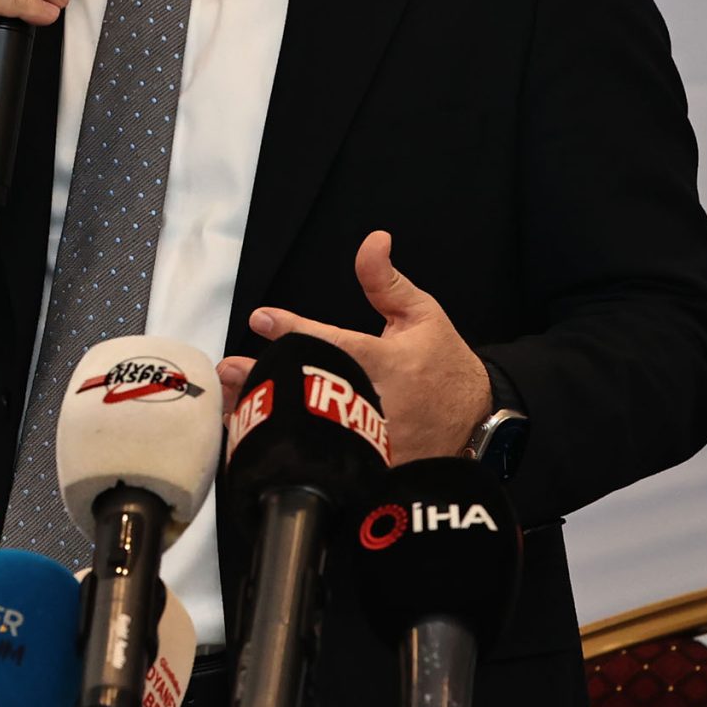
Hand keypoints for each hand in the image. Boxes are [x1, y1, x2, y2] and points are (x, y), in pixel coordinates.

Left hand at [221, 231, 491, 461]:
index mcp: (387, 362)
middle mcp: (377, 402)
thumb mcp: (423, 315)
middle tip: (230, 369)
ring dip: (271, 417)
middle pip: (313, 390)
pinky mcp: (372, 467)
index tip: (261, 318)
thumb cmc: (444, 362)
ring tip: (229, 405)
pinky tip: (256, 442)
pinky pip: (326, 460)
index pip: (334, 343)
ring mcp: (374, 441)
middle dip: (269, 379)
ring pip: (315, 430)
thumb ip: (387, 282)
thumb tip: (372, 239)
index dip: (296, 330)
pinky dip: (291, 450)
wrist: (478, 419)